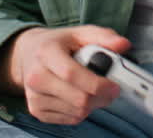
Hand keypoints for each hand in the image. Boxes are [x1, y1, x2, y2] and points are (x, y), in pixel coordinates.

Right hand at [0, 25, 129, 124]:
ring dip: (94, 104)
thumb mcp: (80, 33)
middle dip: (102, 97)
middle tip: (112, 90)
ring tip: (96, 90)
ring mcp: (34, 96)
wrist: (29, 54)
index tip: (115, 86)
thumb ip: (104, 37)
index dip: (97, 84)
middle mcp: (35, 77)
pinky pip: (69, 119)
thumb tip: (123, 45)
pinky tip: (82, 96)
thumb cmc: (59, 44)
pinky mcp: (36, 111)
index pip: (72, 74)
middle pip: (77, 98)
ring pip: (76, 111)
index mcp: (46, 53)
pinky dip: (83, 111)